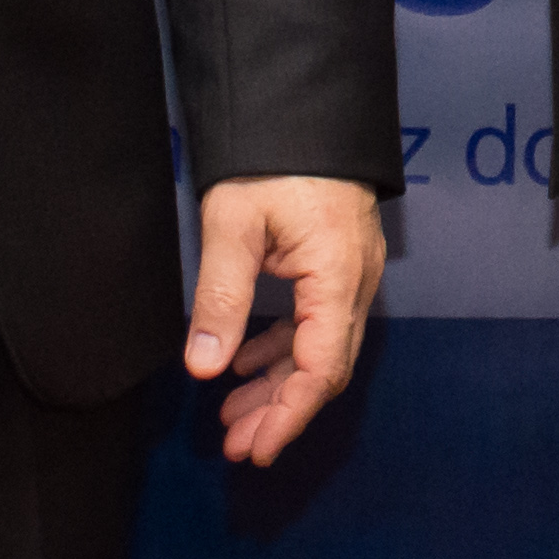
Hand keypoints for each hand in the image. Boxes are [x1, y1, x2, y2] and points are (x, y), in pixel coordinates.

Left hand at [188, 175, 385, 464]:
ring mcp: (352, 272)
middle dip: (281, 411)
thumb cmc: (269, 160)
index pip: (321, 367)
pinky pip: (317, 322)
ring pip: (320, 348)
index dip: (289, 414)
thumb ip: (220, 298)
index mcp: (336, 277)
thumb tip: (202, 367)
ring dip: (279, 385)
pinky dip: (283, 350)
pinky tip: (247, 363)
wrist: (302, 109)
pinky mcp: (337, 263)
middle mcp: (355, 282)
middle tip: (236, 445)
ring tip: (233, 415)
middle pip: (325, 367)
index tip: (257, 449)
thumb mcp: (232, 225)